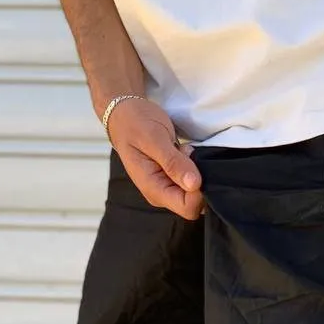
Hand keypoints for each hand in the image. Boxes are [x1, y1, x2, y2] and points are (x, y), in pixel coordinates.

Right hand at [107, 97, 203, 219]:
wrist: (125, 114)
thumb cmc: (135, 124)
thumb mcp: (154, 139)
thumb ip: (173, 162)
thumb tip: (194, 184)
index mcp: (154, 189)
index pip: (187, 208)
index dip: (198, 192)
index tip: (194, 166)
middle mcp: (161, 193)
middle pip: (193, 203)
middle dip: (198, 180)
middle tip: (185, 155)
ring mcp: (167, 186)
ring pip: (194, 191)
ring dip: (195, 171)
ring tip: (181, 151)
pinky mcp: (172, 178)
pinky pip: (191, 180)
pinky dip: (193, 166)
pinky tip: (182, 152)